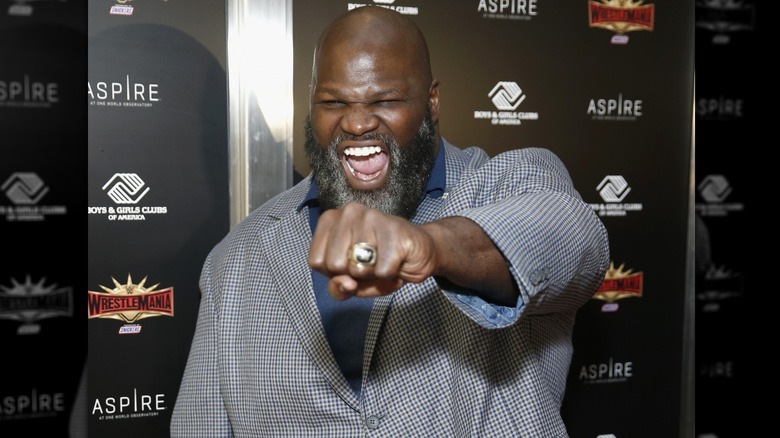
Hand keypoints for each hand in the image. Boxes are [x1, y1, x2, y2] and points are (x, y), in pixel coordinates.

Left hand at [308, 202, 437, 299]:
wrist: (419, 252)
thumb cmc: (380, 262)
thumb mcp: (352, 281)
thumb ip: (338, 287)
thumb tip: (345, 284)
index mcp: (331, 219)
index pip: (316, 261)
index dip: (334, 274)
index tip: (351, 264)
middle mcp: (349, 212)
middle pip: (334, 265)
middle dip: (353, 274)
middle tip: (369, 263)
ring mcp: (372, 217)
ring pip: (358, 268)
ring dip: (374, 274)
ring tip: (383, 261)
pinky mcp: (395, 230)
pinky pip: (382, 271)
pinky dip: (391, 275)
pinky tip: (397, 260)